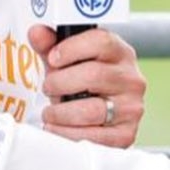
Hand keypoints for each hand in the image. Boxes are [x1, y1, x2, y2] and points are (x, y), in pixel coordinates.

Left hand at [28, 25, 145, 147]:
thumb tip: (37, 32)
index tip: (53, 58)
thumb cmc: (83, 86)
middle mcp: (132, 79)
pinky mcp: (126, 134)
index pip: (102, 41)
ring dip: (60, 113)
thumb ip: (51, 47)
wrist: (102, 119)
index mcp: (121, 54)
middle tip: (49, 88)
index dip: (72, 48)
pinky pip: (91, 137)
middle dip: (60, 83)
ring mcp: (132, 108)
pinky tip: (58, 128)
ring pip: (90, 110)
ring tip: (51, 113)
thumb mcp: (67, 63)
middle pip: (93, 75)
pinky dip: (66, 134)